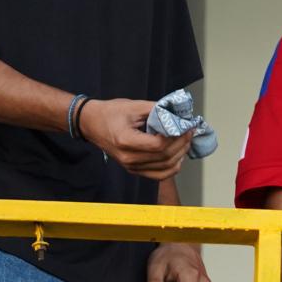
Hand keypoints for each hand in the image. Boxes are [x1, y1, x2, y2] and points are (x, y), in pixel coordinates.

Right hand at [78, 98, 192, 179]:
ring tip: (186, 141)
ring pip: (164, 168)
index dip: (177, 136)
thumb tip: (180, 112)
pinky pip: (158, 175)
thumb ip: (158, 110)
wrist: (91, 123)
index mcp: (126, 141)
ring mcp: (130, 166)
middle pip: (164, 157)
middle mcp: (128, 158)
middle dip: (182, 144)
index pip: (159, 145)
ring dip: (180, 155)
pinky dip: (172, 167)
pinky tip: (178, 156)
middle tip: (190, 131)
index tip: (186, 126)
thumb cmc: (110, 113)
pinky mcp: (133, 169)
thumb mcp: (134, 106)